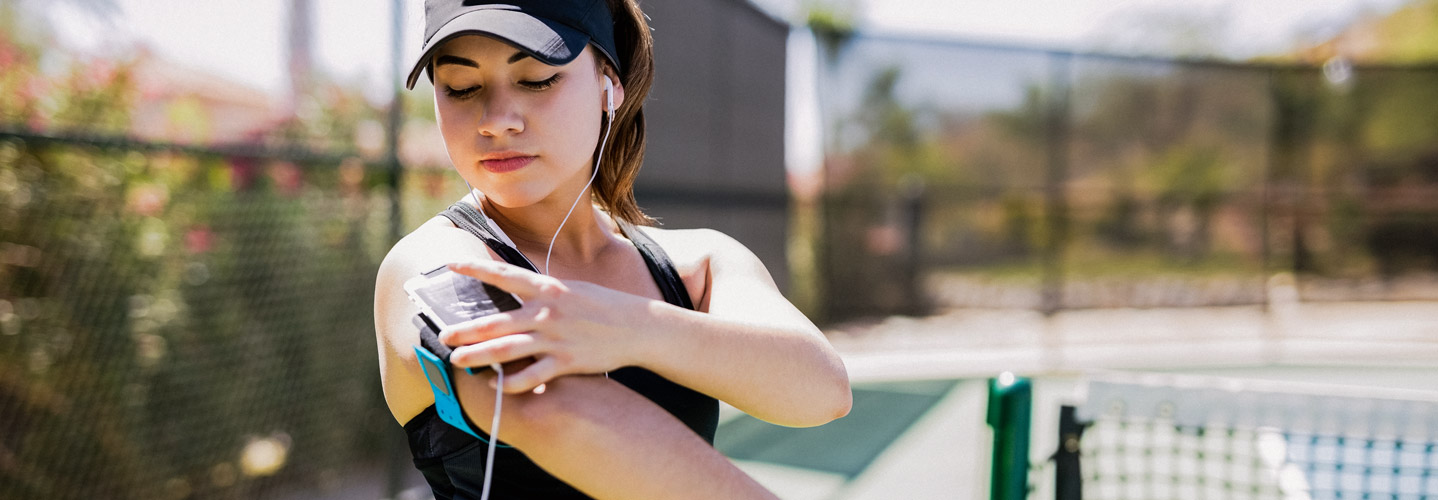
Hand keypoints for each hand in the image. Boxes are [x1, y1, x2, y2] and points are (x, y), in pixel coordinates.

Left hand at [439, 260, 648, 393]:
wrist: (639, 327)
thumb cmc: (603, 307)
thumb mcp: (573, 290)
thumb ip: (542, 292)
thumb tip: (514, 291)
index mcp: (549, 288)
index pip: (505, 275)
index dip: (476, 269)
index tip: (452, 265)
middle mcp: (548, 312)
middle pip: (497, 321)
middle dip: (466, 329)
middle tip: (442, 335)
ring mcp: (556, 338)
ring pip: (508, 349)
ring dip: (478, 356)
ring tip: (457, 359)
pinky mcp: (566, 362)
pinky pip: (532, 375)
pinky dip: (512, 382)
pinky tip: (495, 385)